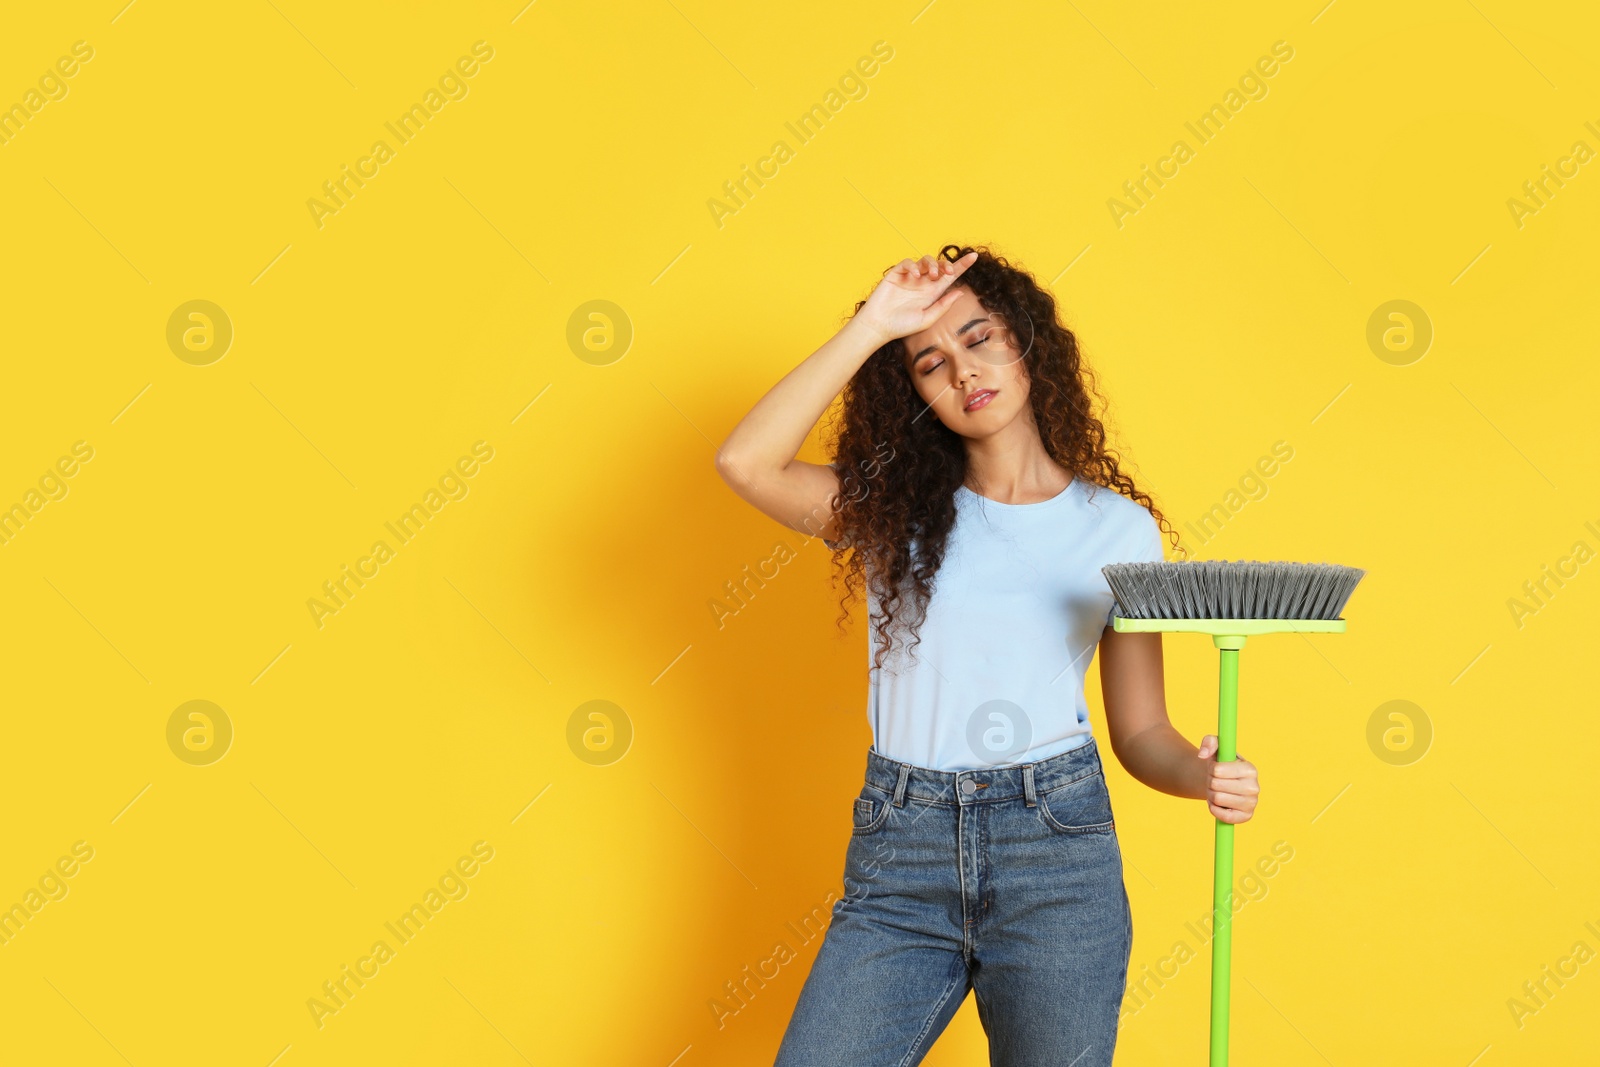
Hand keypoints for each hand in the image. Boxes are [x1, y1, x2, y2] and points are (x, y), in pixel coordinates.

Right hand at [854, 251, 978, 343]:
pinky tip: (914, 275)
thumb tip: (960, 292)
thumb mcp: (927, 319)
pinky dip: (912, 265)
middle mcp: (922, 283)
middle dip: (946, 264)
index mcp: (932, 293)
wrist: (879, 327)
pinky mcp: (896, 274)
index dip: (962, 266)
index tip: (974, 257)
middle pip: (939, 265)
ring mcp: (909, 278)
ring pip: (924, 261)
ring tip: (930, 275)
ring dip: (931, 264)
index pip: (949, 277)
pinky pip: (907, 263)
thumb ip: (943, 305)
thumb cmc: (902, 326)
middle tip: (947, 272)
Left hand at [1196, 734, 1258, 823]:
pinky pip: (1222, 816)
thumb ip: (1209, 742)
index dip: (1211, 769)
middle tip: (1216, 781)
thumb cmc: (1221, 764)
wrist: (1224, 783)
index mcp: (1250, 769)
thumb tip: (1202, 754)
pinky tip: (1220, 803)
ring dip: (1211, 795)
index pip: (1217, 770)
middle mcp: (1255, 787)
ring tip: (1218, 790)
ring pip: (1216, 799)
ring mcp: (1252, 804)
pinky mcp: (1246, 817)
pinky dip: (1214, 809)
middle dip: (1210, 782)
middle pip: (1215, 785)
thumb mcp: (1216, 748)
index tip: (1216, 768)